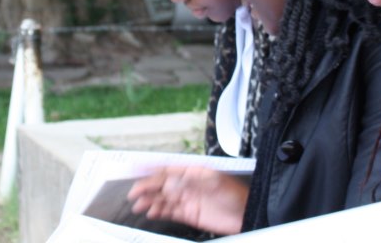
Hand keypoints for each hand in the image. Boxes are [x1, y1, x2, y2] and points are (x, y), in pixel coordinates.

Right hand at [126, 165, 249, 234]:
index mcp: (193, 172)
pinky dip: (157, 211)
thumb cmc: (236, 194)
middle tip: (133, 192)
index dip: (151, 167)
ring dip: (149, 201)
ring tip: (138, 205)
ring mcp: (187, 199)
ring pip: (162, 199)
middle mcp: (188, 185)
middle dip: (146, 187)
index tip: (136, 167)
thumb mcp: (214, 181)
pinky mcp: (189, 213)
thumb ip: (190, 179)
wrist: (247, 214)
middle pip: (161, 185)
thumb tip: (170, 181)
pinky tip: (150, 212)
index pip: (167, 168)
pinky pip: (169, 212)